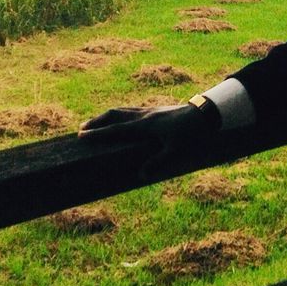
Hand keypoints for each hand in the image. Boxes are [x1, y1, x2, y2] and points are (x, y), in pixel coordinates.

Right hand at [78, 103, 219, 177]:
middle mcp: (144, 115)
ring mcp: (150, 110)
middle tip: (81, 129)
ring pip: (123, 110)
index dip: (97, 134)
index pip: (116, 130)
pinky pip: (132, 110)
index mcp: (145, 126)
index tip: (81, 136)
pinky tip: (121, 120)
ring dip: (107, 116)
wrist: (205, 113)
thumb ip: (158, 162)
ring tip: (96, 123)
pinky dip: (121, 115)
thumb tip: (141, 175)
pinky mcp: (155, 110)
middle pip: (114, 115)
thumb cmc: (191, 133)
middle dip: (97, 122)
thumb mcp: (176, 151)